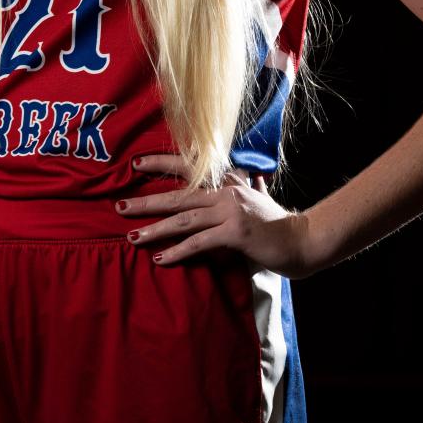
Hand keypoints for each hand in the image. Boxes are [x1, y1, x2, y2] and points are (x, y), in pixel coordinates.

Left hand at [115, 153, 315, 277]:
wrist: (303, 240)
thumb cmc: (278, 224)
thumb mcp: (259, 199)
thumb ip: (249, 188)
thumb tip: (250, 178)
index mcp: (227, 182)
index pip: (188, 167)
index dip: (161, 163)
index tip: (135, 164)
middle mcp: (225, 191)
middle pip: (177, 196)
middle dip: (145, 201)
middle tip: (119, 207)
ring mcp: (230, 210)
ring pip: (183, 220)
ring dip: (154, 230)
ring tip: (132, 237)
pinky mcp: (234, 232)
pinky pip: (199, 243)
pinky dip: (178, 252)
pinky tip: (161, 259)